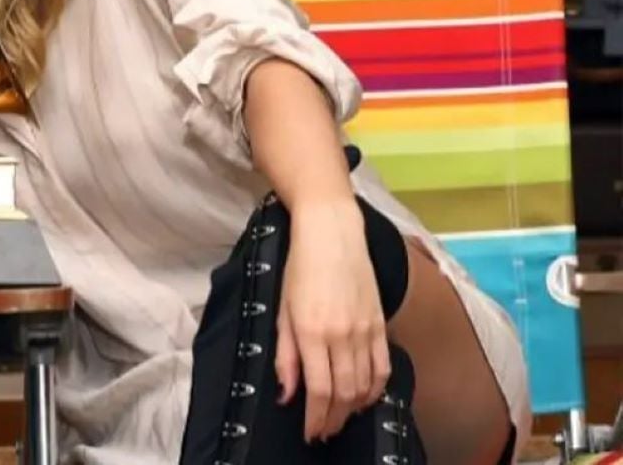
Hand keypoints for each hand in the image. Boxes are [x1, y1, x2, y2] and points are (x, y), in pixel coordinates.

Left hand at [275, 198, 390, 442]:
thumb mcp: (282, 310)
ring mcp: (365, 330)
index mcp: (311, 332)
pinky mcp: (381, 323)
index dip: (316, 418)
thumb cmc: (299, 267)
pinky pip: (383, 366)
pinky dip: (376, 388)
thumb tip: (287, 393)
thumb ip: (285, 355)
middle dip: (334, 419)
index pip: (319, 390)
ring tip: (341, 418)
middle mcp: (341, 335)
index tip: (310, 431)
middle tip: (324, 431)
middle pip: (344, 394)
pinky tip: (365, 397)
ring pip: (365, 384)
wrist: (332, 233)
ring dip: (354, 409)